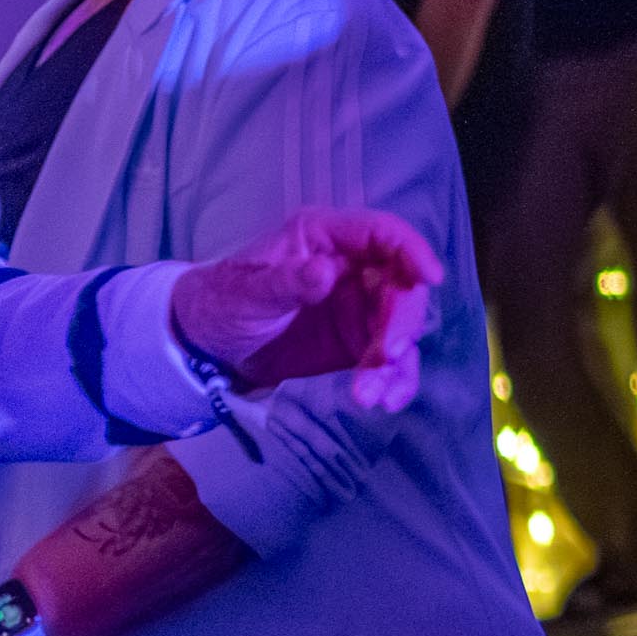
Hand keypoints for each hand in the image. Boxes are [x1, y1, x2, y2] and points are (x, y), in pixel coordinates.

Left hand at [168, 208, 443, 407]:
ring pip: (400, 327)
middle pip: (401, 286)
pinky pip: (390, 360)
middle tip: (385, 355)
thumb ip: (288, 282)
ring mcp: (360, 308)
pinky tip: (384, 401)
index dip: (412, 250)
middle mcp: (353, 269)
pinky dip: (394, 380)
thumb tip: (326, 272)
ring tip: (369, 395)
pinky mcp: (360, 344)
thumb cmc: (222, 302)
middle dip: (401, 321)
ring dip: (394, 362)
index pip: (382, 234)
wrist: (206, 347)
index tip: (429, 278)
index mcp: (326, 239)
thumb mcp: (247, 292)